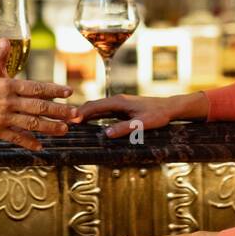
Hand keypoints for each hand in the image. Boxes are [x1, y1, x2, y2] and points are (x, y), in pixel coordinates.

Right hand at [0, 39, 76, 151]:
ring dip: (50, 128)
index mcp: (7, 86)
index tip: (69, 92)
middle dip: (60, 111)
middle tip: (76, 115)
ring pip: (31, 124)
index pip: (36, 87)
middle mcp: (9, 103)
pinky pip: (15, 138)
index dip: (54, 90)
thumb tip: (6, 40)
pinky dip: (28, 142)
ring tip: (65, 130)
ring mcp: (3, 118)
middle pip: (39, 107)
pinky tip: (40, 146)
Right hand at [71, 93, 204, 137]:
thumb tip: (107, 134)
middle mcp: (117, 101)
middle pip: (92, 105)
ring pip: (97, 108)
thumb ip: (125, 128)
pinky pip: (103, 111)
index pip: (95, 106)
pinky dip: (93, 116)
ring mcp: (119, 104)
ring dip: (84, 115)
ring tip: (71, 124)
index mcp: (119, 102)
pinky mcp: (122, 108)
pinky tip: (88, 123)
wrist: (170, 107)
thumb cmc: (158, 114)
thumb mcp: (143, 123)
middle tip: (64, 123)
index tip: (69, 121)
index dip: (81, 113)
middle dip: (78, 114)